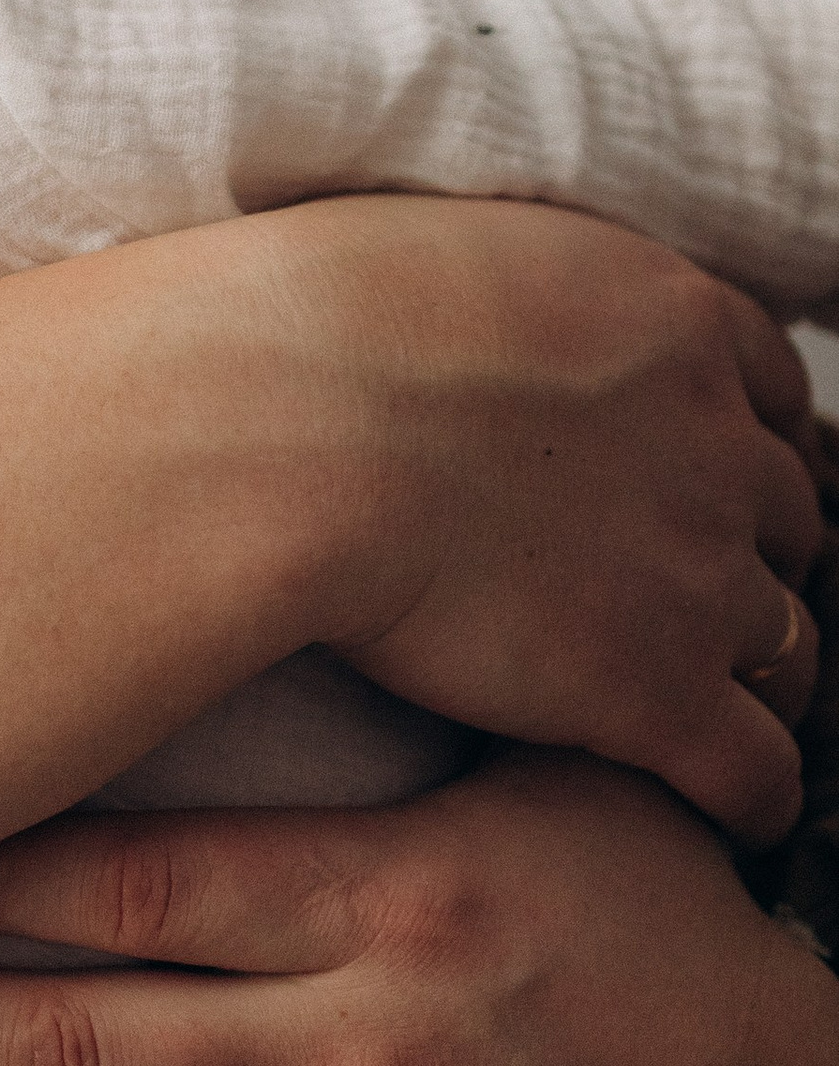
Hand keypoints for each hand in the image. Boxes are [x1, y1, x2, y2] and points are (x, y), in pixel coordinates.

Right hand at [263, 200, 818, 838]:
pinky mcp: (654, 692)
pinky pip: (753, 765)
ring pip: (783, 642)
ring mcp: (699, 574)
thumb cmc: (303, 332)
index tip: (704, 469)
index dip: (739, 437)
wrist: (282, 434)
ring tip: (725, 708)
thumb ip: (498, 291)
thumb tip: (448, 311)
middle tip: (692, 588)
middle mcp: (713, 443)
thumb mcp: (434, 254)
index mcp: (670, 321)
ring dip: (761, 673)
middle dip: (749, 550)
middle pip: (781, 513)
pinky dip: (755, 792)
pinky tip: (737, 811)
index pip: (761, 386)